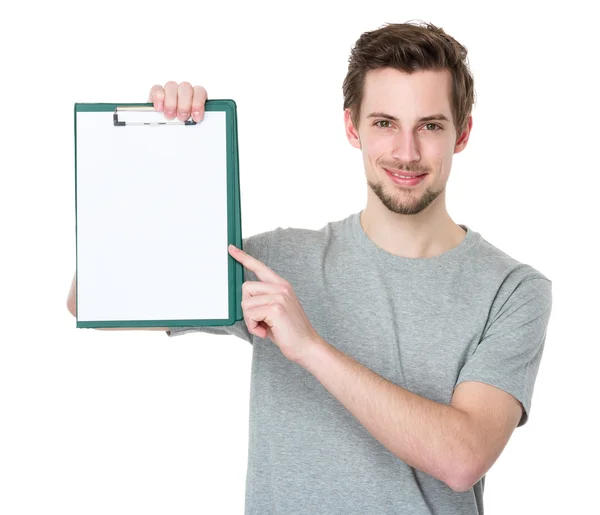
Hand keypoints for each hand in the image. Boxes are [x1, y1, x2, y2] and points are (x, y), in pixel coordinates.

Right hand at [147, 81, 207, 121]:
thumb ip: (195, 120)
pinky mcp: (157, 92)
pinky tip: (160, 109)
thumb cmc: (183, 124)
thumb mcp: (192, 124)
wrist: (167, 128)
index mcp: (195, 96)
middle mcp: (183, 91)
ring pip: (171, 86)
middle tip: (182, 117)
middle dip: (184, 104)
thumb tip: (196, 121)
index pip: (200, 92)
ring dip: (171, 102)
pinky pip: (157, 89)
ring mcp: (170, 90)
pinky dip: (158, 98)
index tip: (196, 117)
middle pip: (185, 87)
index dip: (198, 103)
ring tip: (170, 115)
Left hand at [228, 244, 320, 363]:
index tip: (231, 249)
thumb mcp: (277, 310)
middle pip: (246, 288)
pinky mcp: (275, 308)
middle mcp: (281, 288)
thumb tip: (244, 298)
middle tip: (259, 321)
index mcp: (282, 286)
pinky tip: (265, 332)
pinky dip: (253, 327)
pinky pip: (250, 314)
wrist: (307, 346)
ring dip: (250, 320)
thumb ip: (263, 300)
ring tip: (264, 327)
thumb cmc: (290, 332)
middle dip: (247, 307)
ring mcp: (279, 297)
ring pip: (246, 303)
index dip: (244, 257)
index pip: (260, 267)